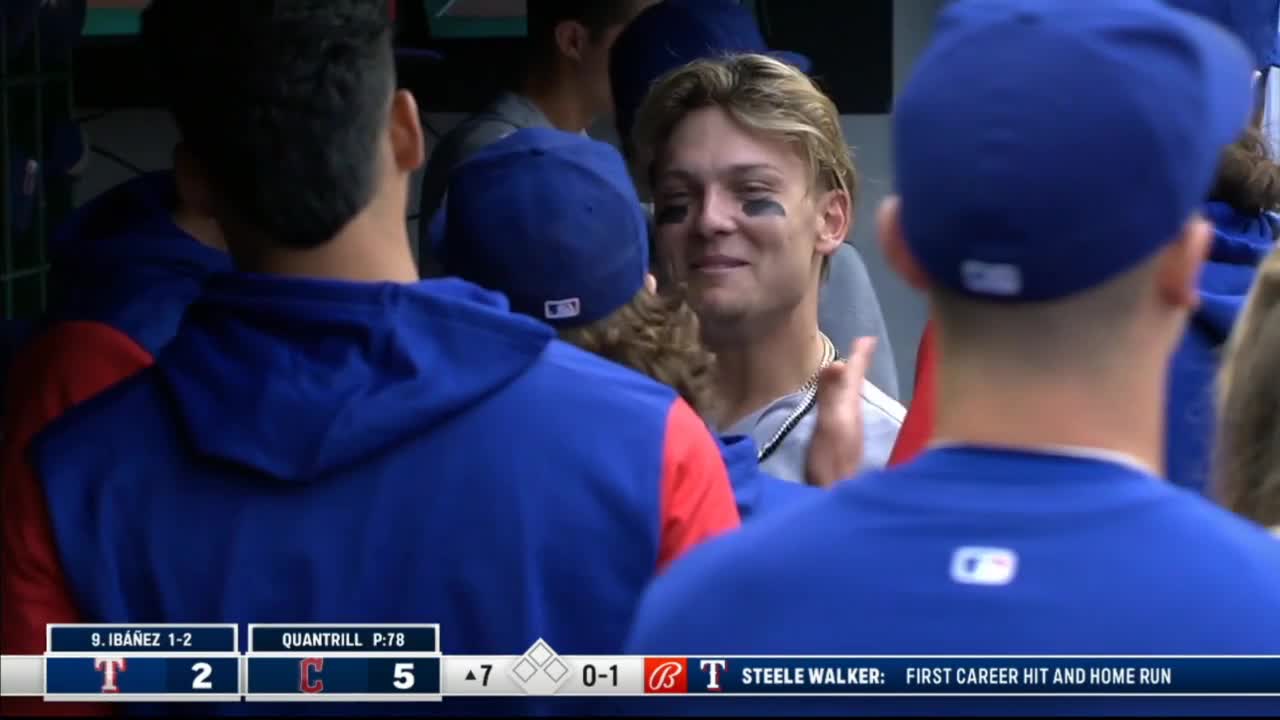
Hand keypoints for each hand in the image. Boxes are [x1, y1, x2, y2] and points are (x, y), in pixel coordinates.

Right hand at [805, 337, 875, 488]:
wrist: (835, 498)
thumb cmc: (831, 463)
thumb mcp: (829, 426)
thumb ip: (830, 397)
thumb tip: (837, 363)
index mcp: (849, 409)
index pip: (855, 377)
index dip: (860, 358)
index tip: (867, 337)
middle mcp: (852, 418)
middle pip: (854, 386)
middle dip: (857, 366)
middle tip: (861, 346)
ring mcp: (848, 433)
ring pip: (851, 399)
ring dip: (850, 383)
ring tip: (849, 369)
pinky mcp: (841, 446)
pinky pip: (844, 413)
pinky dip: (842, 400)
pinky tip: (839, 405)